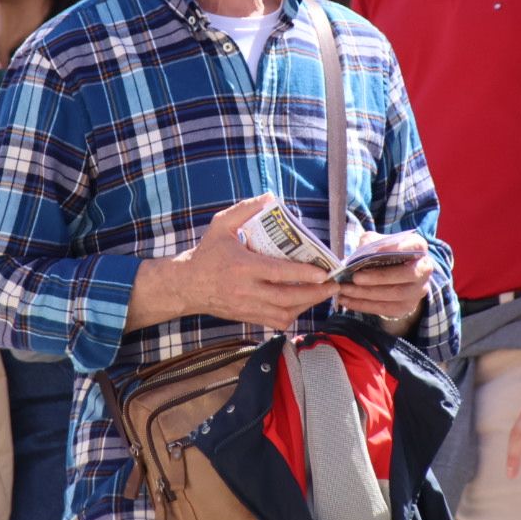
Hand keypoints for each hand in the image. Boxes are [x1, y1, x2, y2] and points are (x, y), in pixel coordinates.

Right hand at [139, 194, 338, 331]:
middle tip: (334, 286)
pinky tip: (302, 303)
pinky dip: (293, 314)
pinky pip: (276, 322)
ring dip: (307, 305)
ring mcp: (247, 306)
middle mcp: (247, 290)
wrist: (186, 285)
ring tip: (322, 294)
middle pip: (288, 297)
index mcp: (243, 266)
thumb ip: (245, 210)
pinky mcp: (247, 316)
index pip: (279, 273)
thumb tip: (269, 198)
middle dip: (315, 294)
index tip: (323, 272)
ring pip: (284, 312)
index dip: (303, 273)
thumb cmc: (207, 253)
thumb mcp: (221, 225)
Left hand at [335, 231, 432, 321]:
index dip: (395, 248)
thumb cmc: (383, 253)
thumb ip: (370, 242)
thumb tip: (361, 251)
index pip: (414, 245)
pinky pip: (386, 309)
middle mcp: (424, 269)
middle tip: (355, 277)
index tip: (373, 251)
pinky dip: (364, 305)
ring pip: (395, 294)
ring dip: (367, 293)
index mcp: (418, 247)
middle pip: (407, 274)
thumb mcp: (377, 241)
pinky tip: (347, 301)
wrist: (392, 273)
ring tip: (345, 290)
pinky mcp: (406, 307)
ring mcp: (417, 290)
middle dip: (379, 277)